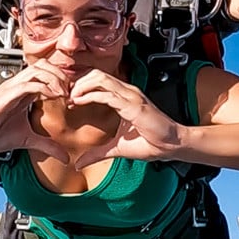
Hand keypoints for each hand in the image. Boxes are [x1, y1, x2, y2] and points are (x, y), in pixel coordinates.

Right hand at [0, 61, 69, 160]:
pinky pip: (28, 84)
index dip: (62, 81)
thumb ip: (47, 145)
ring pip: (38, 69)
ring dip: (55, 79)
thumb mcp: (27, 140)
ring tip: (64, 94)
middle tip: (71, 93)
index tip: (72, 98)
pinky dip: (44, 88)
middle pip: (44, 65)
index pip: (46, 73)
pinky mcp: (5, 96)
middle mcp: (17, 85)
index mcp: (23, 91)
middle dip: (61, 76)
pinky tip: (53, 97)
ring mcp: (11, 88)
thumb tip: (65, 157)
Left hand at [64, 70, 185, 165]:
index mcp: (124, 96)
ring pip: (100, 78)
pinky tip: (79, 102)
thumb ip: (97, 154)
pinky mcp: (133, 104)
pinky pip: (107, 94)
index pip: (99, 81)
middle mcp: (127, 92)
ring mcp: (131, 96)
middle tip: (67, 97)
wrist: (170, 146)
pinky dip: (89, 95)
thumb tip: (79, 164)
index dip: (82, 87)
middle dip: (79, 83)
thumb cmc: (150, 143)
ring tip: (71, 98)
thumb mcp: (116, 149)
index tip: (70, 101)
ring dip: (81, 86)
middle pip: (97, 74)